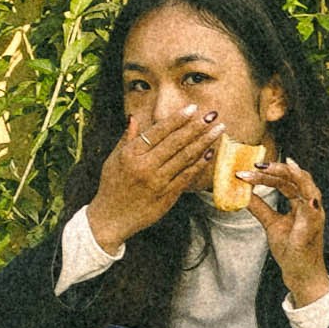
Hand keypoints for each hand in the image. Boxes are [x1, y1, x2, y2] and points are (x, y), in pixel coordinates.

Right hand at [89, 100, 219, 251]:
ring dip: (204, 142)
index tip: (192, 109)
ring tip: (218, 130)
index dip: (177, 119)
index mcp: (130, 155)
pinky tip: (210, 153)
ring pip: (185, 157)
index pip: (158, 132)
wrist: (111, 218)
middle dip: (196, 127)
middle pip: (175, 142)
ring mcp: (158, 182)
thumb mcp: (113, 160)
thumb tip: (134, 117)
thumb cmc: (111, 187)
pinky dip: (199, 164)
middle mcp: (144, 166)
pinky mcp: (167, 195)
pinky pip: (187, 176)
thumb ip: (126, 138)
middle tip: (212, 115)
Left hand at [241, 145, 328, 307]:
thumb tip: (243, 192)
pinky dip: (304, 192)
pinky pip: (311, 204)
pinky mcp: (314, 224)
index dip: (269, 174)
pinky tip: (294, 181)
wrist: (300, 273)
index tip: (248, 170)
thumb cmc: (291, 249)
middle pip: (296, 179)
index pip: (286, 182)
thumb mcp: (271, 223)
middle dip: (276, 169)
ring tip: (268, 168)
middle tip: (255, 164)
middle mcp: (310, 205)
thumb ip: (260, 207)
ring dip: (287, 174)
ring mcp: (314, 213)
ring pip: (306, 185)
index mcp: (301, 204)